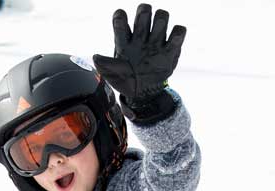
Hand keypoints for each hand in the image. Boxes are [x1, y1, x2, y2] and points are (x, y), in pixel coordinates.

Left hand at [92, 4, 185, 123]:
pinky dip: (178, 33)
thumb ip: (104, 65)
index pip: (120, 20)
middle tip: (142, 24)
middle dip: (143, 12)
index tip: (120, 21)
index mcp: (124, 40)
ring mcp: (156, 41)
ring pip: (162, 17)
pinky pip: (178, 33)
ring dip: (160, 20)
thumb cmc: (125, 79)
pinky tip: (172, 42)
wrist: (142, 93)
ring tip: (156, 37)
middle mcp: (141, 36)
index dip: (120, 17)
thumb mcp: (111, 75)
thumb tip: (95, 56)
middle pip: (144, 12)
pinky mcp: (170, 50)